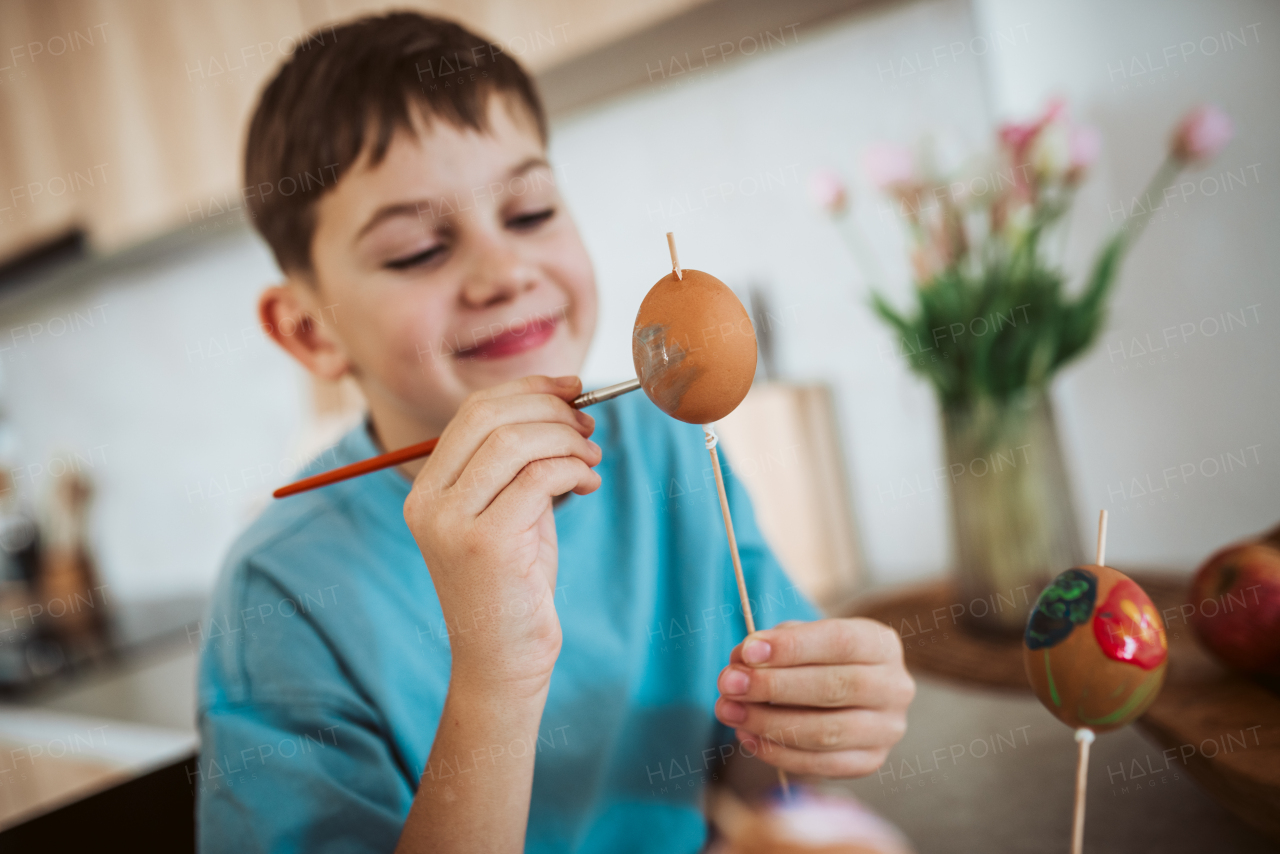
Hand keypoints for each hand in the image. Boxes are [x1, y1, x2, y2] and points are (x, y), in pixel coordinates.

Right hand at [403, 375, 601, 694]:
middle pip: (490, 418)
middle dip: (550, 410)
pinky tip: (587, 483)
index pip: (473, 412)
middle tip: (587, 426)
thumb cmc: (514, 584)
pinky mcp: (485, 544)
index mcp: (426, 489)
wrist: (504, 659)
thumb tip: (564, 403)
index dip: (527, 390)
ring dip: (567, 440)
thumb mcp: (511, 511)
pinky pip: (538, 478)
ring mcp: (451, 523)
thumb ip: (521, 464)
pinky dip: (571, 469)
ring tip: (591, 459)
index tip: (571, 389)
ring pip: (516, 443)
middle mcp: (429, 502)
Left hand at [714, 618, 913, 776]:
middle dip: (773, 687)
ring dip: (768, 723)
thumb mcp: (801, 636)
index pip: (839, 642)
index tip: (747, 651)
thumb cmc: (818, 656)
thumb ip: (773, 644)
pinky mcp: (870, 761)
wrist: (849, 688)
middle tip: (728, 684)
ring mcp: (887, 730)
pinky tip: (747, 737)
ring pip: (826, 732)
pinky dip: (778, 752)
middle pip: (834, 688)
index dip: (791, 648)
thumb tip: (741, 661)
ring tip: (729, 711)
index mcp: (881, 644)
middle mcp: (894, 687)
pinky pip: (821, 764)